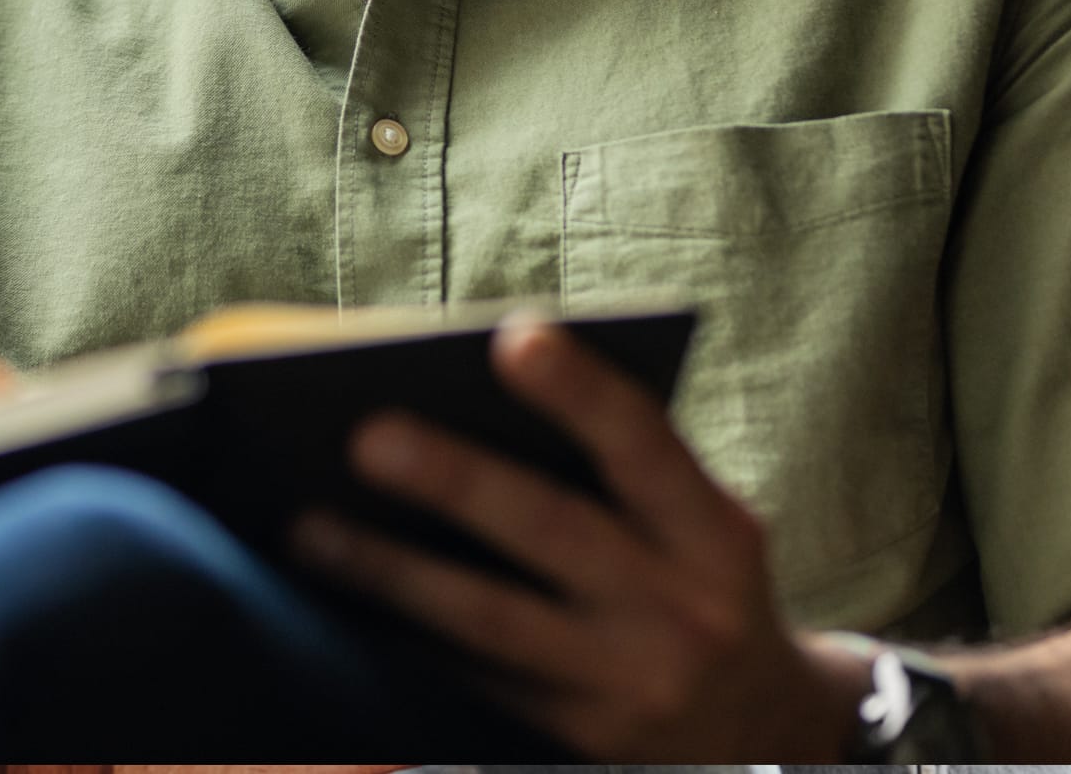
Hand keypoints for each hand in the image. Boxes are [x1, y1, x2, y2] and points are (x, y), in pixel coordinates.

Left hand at [289, 318, 865, 760]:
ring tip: (307, 526)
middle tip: (366, 436)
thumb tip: (469, 387)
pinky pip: (470, 684)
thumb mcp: (694, 520)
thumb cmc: (694, 578)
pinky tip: (333, 602)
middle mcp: (677, 612)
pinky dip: (399, 639)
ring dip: (392, 573)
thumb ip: (616, 461)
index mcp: (711, 532)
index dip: (582, 392)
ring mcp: (622, 689)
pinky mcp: (572, 746)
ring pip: (489, 623)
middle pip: (554, 535)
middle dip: (457, 484)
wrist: (763, 734)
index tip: (514, 337)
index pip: (644, 446)